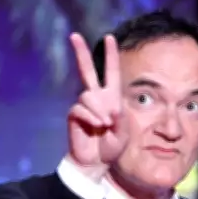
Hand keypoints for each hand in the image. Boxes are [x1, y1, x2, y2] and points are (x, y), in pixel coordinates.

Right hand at [66, 33, 128, 179]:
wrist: (95, 163)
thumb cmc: (110, 147)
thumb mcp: (123, 133)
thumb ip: (120, 118)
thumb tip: (110, 108)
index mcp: (111, 98)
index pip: (111, 73)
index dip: (110, 56)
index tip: (109, 37)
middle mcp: (96, 98)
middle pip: (87, 70)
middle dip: (81, 53)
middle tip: (74, 36)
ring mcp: (84, 106)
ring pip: (89, 95)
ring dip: (99, 109)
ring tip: (105, 124)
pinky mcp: (74, 114)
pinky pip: (82, 108)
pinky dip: (91, 117)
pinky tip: (97, 126)